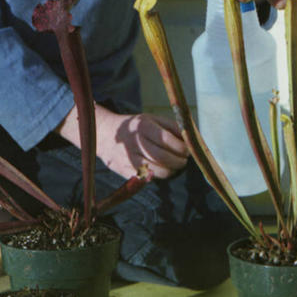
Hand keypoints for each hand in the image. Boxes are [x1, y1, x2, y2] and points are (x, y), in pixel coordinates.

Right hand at [57, 103, 188, 179]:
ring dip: (172, 170)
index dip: (181, 147)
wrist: (104, 135)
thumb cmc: (136, 127)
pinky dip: (160, 175)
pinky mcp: (125, 171)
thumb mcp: (153, 119)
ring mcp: (128, 158)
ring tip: (176, 165)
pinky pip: (148, 178)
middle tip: (184, 160)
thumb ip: (173, 127)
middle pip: (162, 157)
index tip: (188, 149)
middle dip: (179, 161)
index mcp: (143, 126)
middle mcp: (134, 142)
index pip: (167, 139)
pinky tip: (163, 169)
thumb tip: (192, 137)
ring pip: (157, 170)